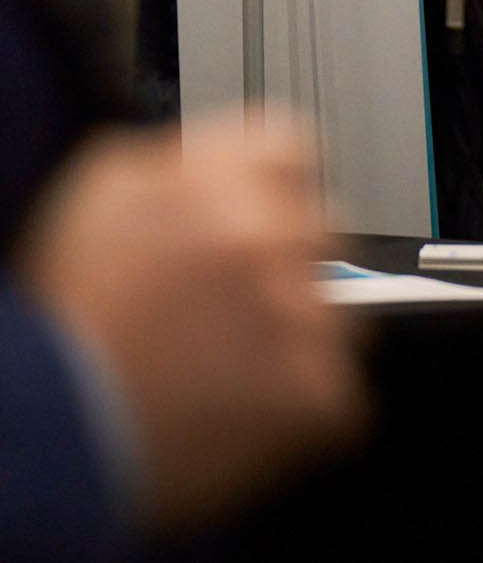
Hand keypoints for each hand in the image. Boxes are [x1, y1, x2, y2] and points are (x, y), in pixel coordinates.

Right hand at [16, 118, 368, 536]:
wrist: (50, 428)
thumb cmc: (64, 326)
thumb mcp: (99, 199)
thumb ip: (176, 165)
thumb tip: (217, 165)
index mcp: (221, 177)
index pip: (289, 153)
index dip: (267, 193)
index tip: (253, 223)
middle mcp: (270, 233)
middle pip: (318, 232)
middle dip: (282, 264)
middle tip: (220, 308)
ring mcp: (303, 313)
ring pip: (334, 311)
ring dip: (293, 332)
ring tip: (217, 364)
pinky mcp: (319, 388)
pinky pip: (333, 386)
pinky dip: (295, 401)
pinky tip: (231, 406)